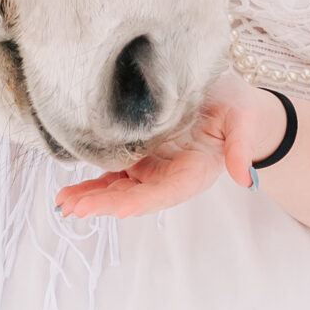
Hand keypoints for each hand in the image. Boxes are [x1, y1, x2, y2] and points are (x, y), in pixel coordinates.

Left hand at [53, 72, 285, 219]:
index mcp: (194, 172)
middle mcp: (170, 176)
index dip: (143, 200)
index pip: (167, 192)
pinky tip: (69, 193)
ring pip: (119, 188)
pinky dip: (92, 184)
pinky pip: (113, 173)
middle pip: (136, 195)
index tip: (121, 209)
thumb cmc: (238, 109)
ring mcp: (152, 168)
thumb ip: (241, 148)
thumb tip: (245, 179)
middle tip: (75, 208)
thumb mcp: (243, 120)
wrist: (229, 100)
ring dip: (93, 197)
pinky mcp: (139, 156)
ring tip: (64, 203)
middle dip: (106, 203)